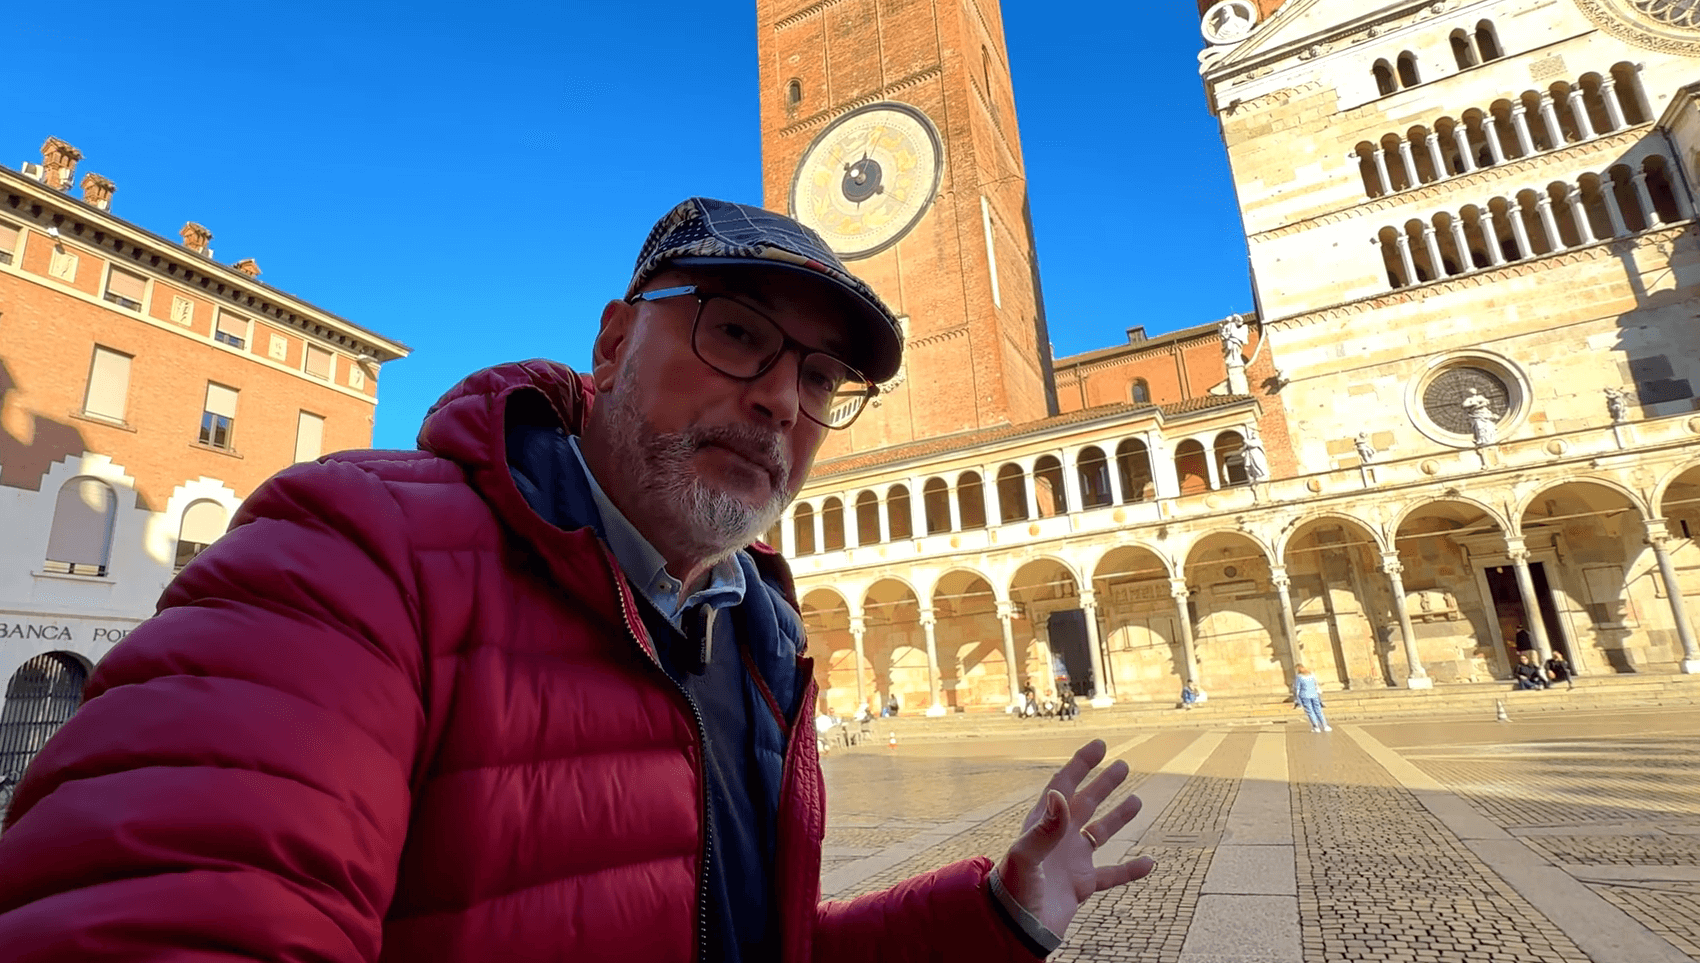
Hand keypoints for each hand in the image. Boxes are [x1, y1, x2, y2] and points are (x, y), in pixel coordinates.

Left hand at [995, 739, 1156, 935]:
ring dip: (1118, 817)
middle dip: (1103, 784)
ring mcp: (1071, 861)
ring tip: (1137, 800)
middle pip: (1085, 803)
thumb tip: (1060, 793)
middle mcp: (1058, 839)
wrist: (1016, 928)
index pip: (1062, 786)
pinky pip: (1112, 874)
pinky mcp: (1082, 885)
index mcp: (1042, 825)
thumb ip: (1044, 828)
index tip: (1099, 745)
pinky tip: (1149, 863)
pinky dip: (1131, 869)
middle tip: (1122, 765)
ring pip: (1100, 833)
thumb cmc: (1013, 891)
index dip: (1080, 764)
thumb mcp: (1025, 856)